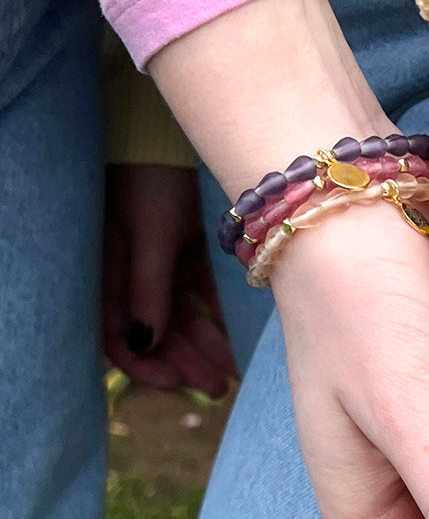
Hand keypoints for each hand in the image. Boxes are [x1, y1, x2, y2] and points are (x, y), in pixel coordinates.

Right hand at [102, 162, 234, 397]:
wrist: (173, 132)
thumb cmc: (152, 177)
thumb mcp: (151, 234)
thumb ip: (147, 288)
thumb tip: (142, 345)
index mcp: (105, 270)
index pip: (114, 333)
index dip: (143, 363)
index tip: (176, 383)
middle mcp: (128, 271)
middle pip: (152, 331)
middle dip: (181, 361)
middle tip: (215, 386)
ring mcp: (158, 261)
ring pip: (179, 316)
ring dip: (201, 345)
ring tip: (228, 375)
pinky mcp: (185, 251)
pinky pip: (198, 294)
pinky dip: (213, 318)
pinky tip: (234, 342)